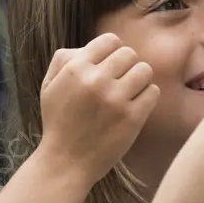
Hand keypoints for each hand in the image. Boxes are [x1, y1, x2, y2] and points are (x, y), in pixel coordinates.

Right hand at [39, 33, 158, 184]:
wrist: (66, 162)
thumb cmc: (60, 121)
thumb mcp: (50, 86)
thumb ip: (66, 59)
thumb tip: (94, 45)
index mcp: (75, 69)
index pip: (110, 40)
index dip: (113, 51)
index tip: (110, 66)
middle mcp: (96, 81)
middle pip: (130, 54)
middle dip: (127, 66)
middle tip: (119, 83)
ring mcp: (116, 99)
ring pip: (145, 70)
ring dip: (139, 81)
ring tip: (128, 94)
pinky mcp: (133, 117)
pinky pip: (153, 91)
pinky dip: (147, 98)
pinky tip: (134, 107)